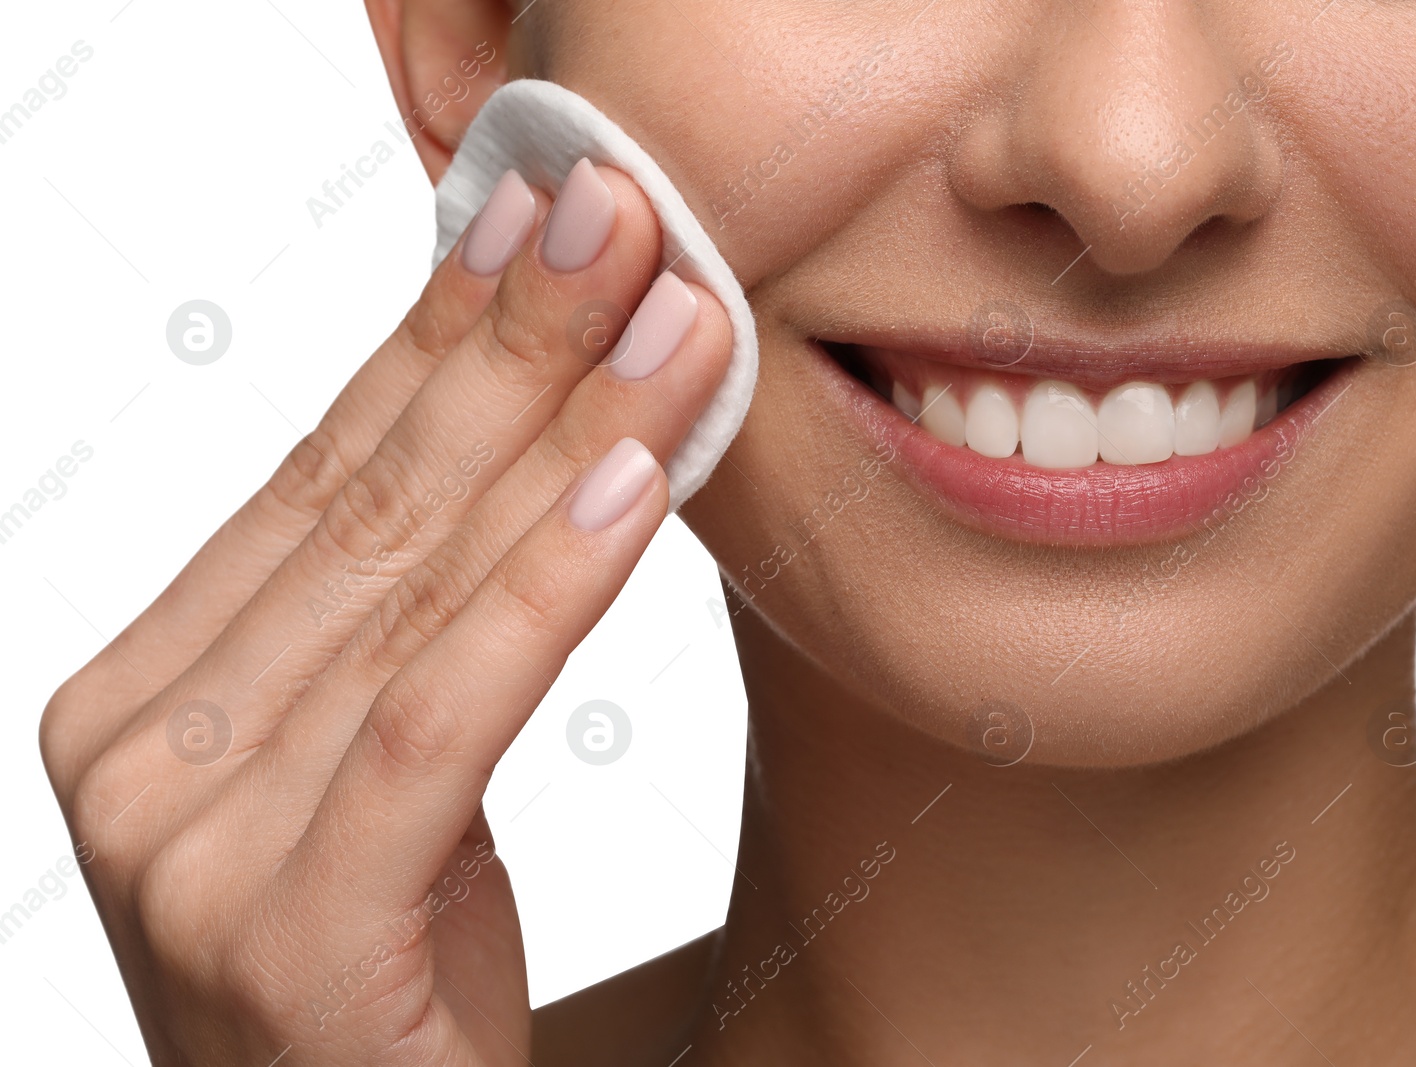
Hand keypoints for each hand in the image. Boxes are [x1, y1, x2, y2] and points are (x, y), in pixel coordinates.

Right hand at [38, 161, 732, 1065]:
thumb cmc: (390, 975)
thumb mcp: (388, 768)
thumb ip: (405, 615)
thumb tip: (521, 430)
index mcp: (141, 697)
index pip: (318, 478)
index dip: (438, 336)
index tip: (540, 223)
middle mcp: (132, 756)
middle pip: (368, 508)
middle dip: (514, 348)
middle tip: (623, 219)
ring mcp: (188, 846)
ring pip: (414, 593)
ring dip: (565, 436)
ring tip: (674, 322)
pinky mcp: (292, 930)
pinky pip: (441, 716)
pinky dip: (545, 590)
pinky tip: (635, 483)